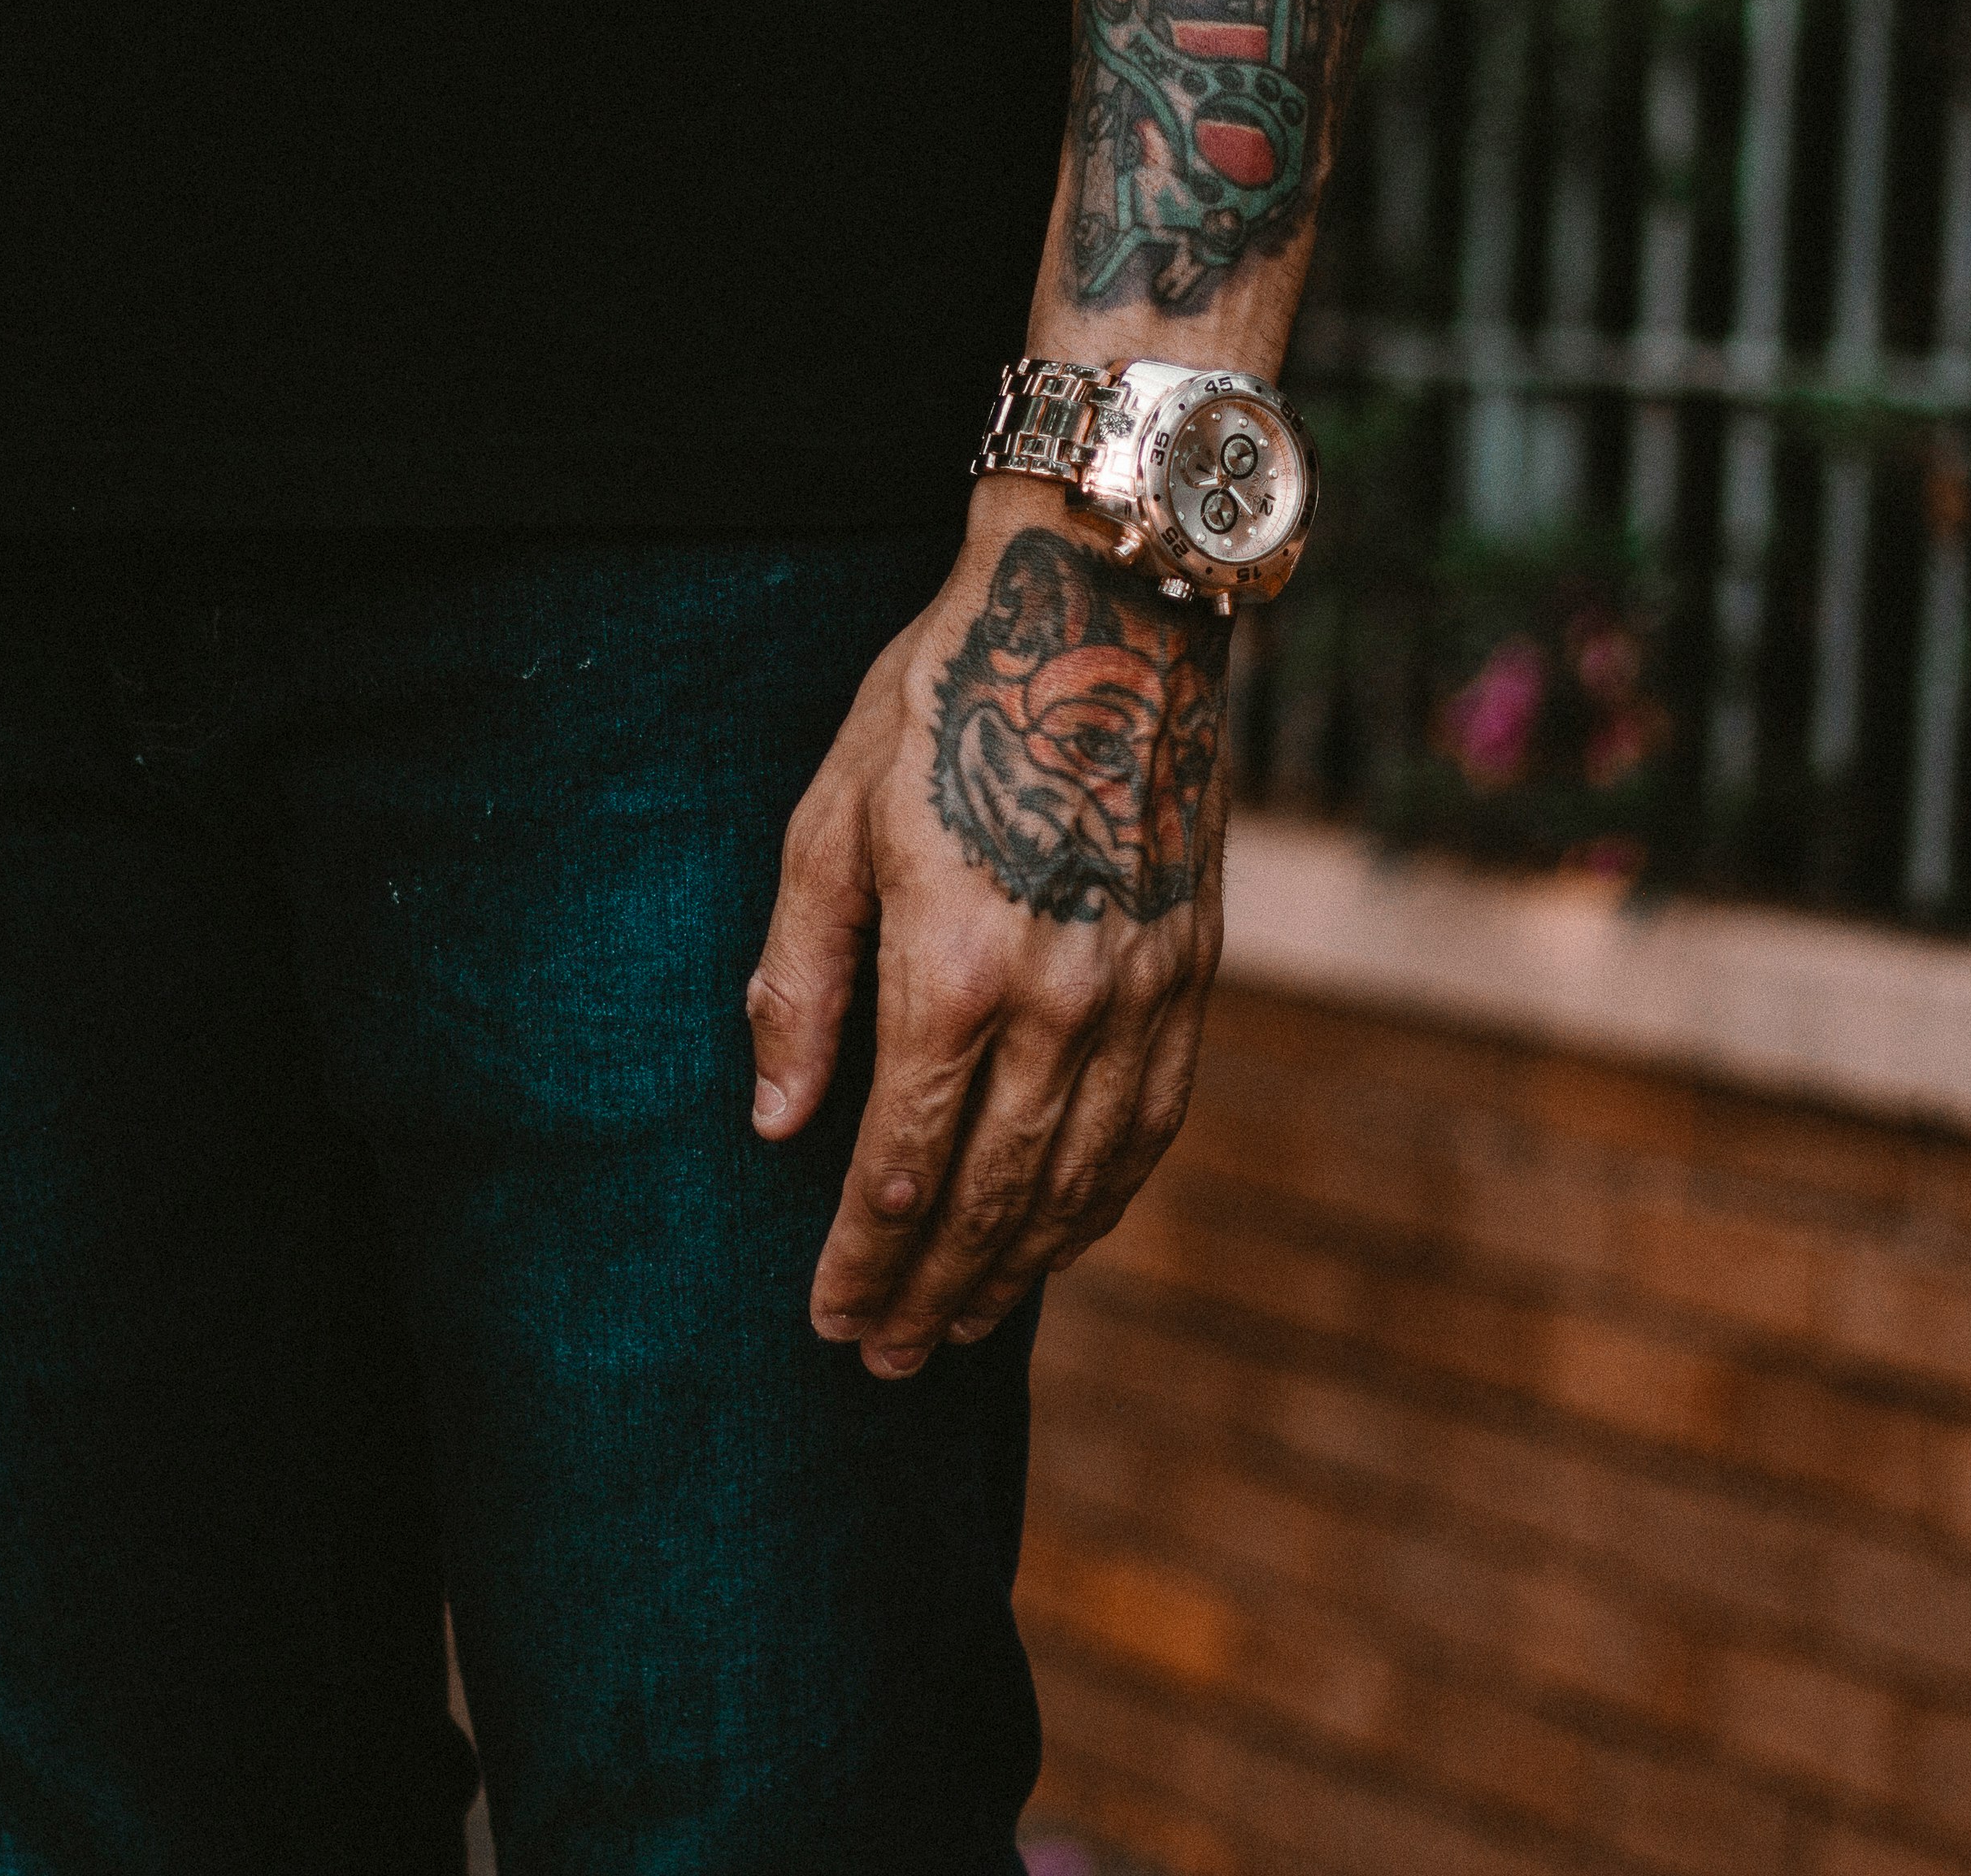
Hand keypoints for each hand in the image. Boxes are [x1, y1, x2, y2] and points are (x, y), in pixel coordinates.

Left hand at [747, 490, 1230, 1375]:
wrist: (1107, 611)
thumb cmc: (943, 703)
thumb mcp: (828, 823)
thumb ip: (802, 983)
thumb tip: (778, 1121)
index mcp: (956, 969)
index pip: (901, 1164)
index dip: (861, 1259)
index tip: (828, 1320)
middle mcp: (1062, 1003)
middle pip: (993, 1196)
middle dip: (933, 1290)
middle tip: (887, 1359)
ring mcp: (1141, 994)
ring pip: (1081, 1177)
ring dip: (1021, 1266)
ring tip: (965, 1324)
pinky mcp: (1193, 973)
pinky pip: (1151, 1125)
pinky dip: (1105, 1199)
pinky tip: (1065, 1232)